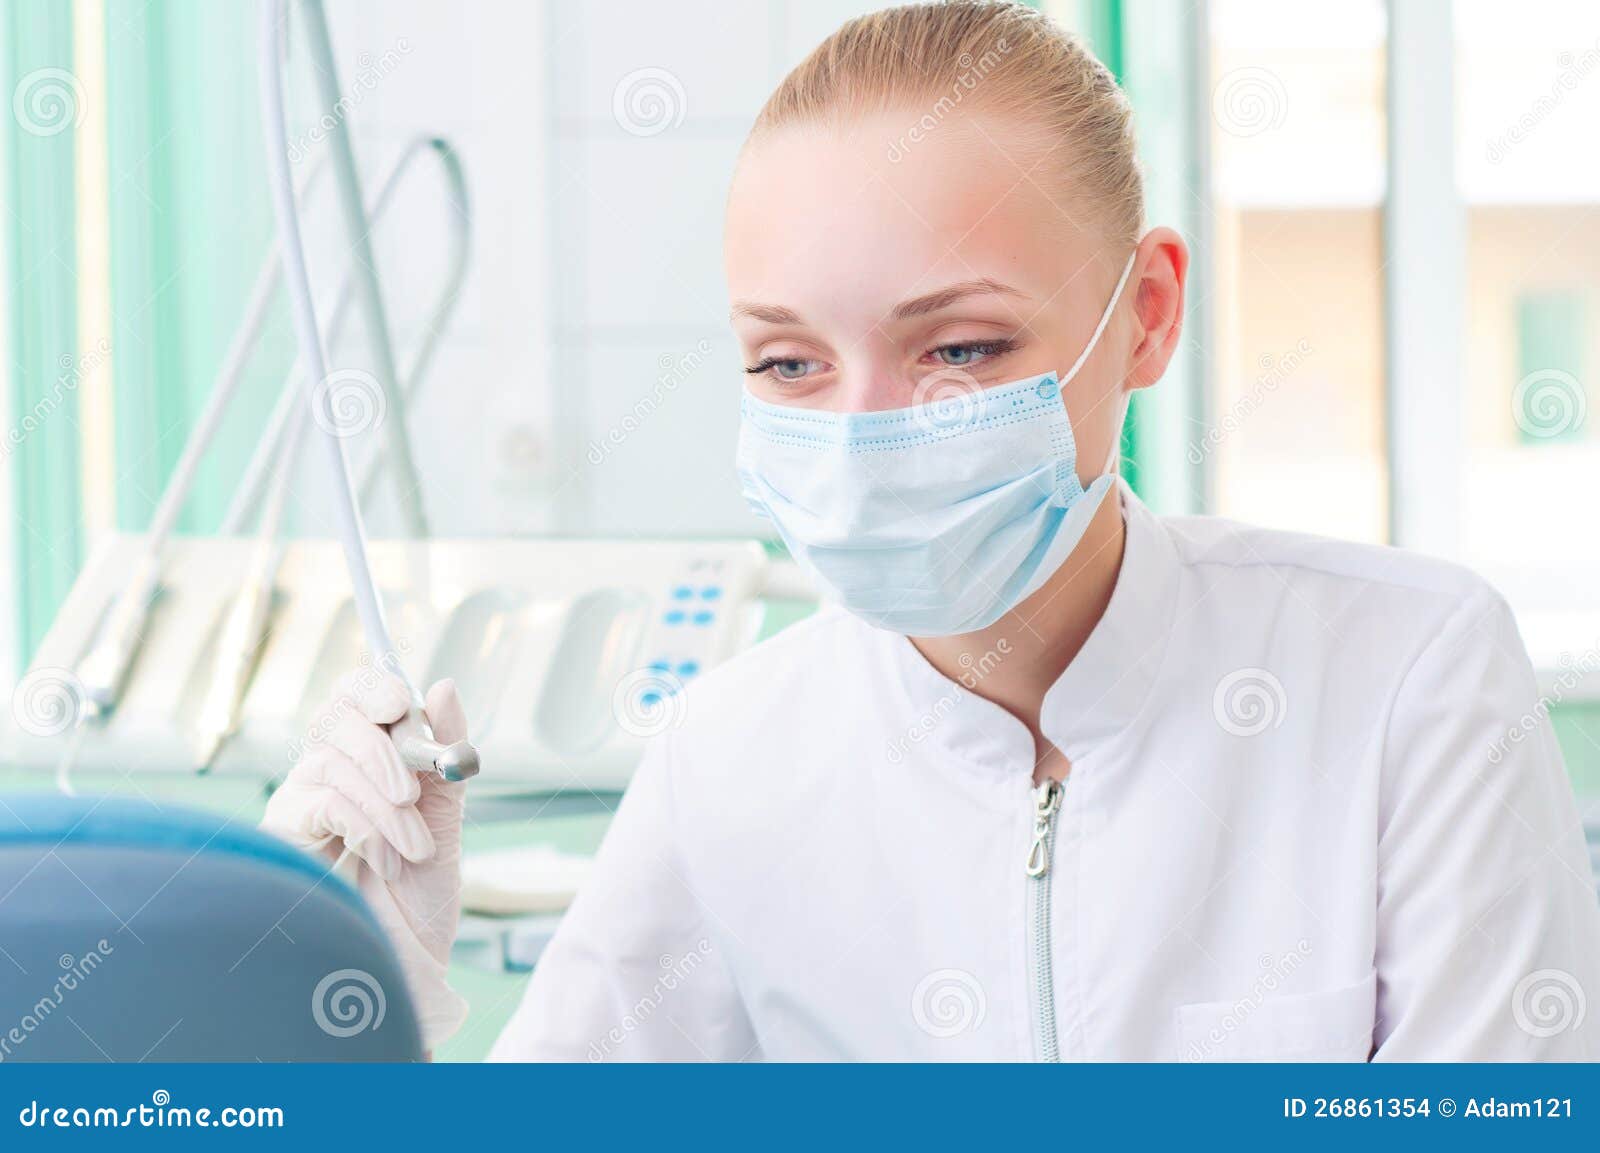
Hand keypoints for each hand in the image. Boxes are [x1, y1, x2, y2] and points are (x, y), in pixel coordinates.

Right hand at [262, 669, 469, 1047]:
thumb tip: (442, 686)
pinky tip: (386, 860)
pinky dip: (365, 826)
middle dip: (384, 747)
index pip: (356, 696)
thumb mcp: (447, 814)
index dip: (374, 686)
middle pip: (336, 716)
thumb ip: (446, 752)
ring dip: (385, 804)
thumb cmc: (421, 895)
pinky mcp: (284, 836)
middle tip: (414, 789)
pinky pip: (321, 801)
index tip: (401, 704)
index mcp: (368, 759)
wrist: (406, 961)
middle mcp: (327, 772)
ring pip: (332, 762)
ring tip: (415, 848)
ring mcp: (301, 802)